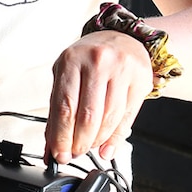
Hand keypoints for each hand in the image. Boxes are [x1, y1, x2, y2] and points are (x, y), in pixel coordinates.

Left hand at [46, 30, 152, 163]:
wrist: (120, 37)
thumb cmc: (90, 59)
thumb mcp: (67, 75)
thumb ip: (58, 109)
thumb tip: (52, 146)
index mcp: (71, 60)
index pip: (64, 107)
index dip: (61, 137)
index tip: (59, 154)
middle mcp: (97, 62)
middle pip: (87, 116)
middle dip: (79, 143)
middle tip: (75, 153)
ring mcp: (121, 69)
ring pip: (109, 118)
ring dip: (97, 141)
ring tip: (89, 148)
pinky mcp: (140, 80)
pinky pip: (127, 117)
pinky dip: (116, 138)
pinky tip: (107, 148)